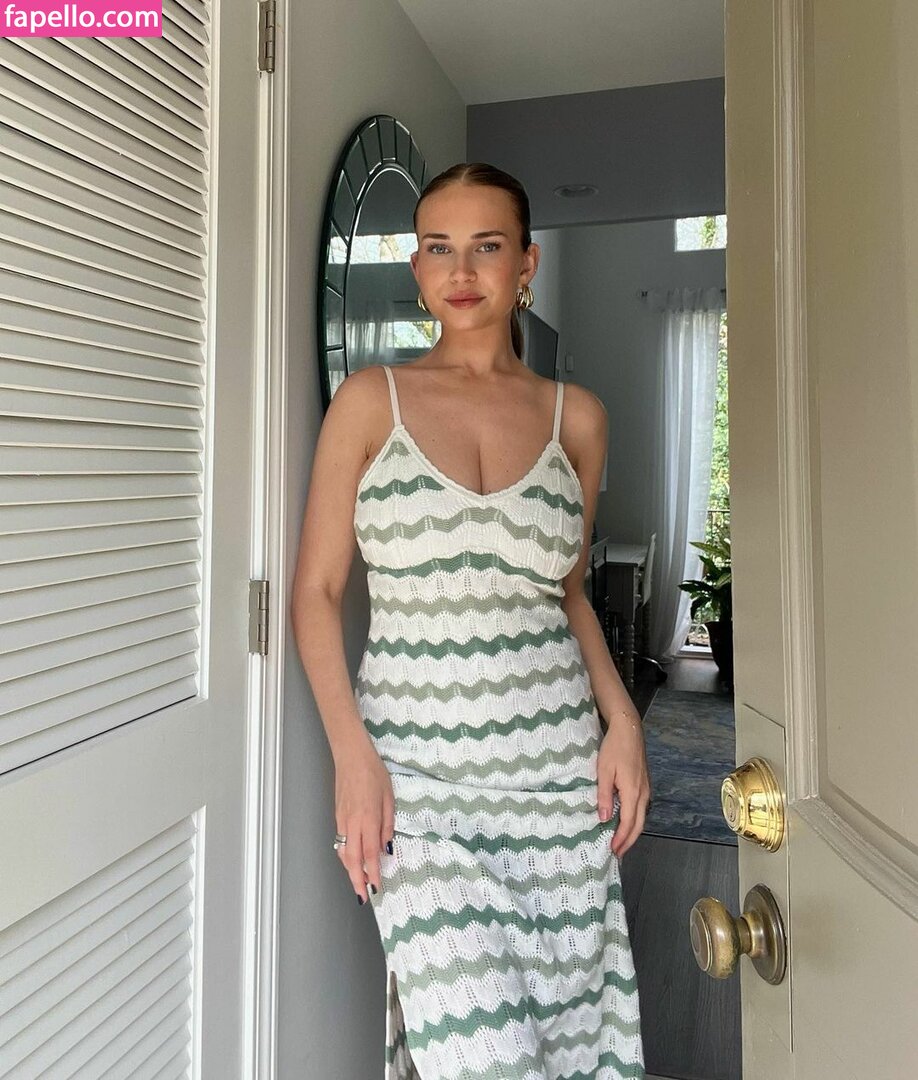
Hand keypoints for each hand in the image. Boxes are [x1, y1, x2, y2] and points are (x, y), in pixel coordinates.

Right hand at [334, 733, 395, 903]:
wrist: (352, 757)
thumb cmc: (374, 774)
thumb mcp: (389, 798)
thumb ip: (387, 825)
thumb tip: (386, 848)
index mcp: (368, 819)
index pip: (370, 854)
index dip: (373, 873)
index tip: (376, 887)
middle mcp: (352, 823)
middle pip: (352, 860)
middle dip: (357, 880)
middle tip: (362, 897)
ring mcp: (342, 820)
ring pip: (343, 853)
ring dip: (350, 870)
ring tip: (359, 882)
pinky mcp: (337, 816)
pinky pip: (341, 842)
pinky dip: (345, 856)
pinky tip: (352, 861)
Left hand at [596, 713, 650, 859]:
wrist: (629, 729)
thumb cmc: (614, 748)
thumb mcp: (604, 771)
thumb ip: (604, 796)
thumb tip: (605, 819)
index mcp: (632, 791)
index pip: (628, 823)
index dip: (620, 839)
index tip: (612, 851)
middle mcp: (643, 793)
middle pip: (638, 825)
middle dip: (628, 841)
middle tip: (618, 854)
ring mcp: (646, 789)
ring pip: (642, 818)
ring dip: (632, 832)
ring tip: (621, 843)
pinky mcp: (645, 784)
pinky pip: (641, 808)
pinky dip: (635, 821)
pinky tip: (626, 822)